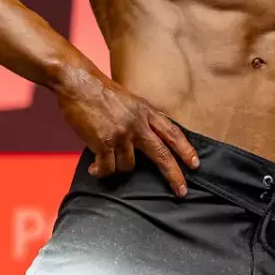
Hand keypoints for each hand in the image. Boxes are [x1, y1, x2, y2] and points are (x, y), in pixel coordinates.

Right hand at [55, 67, 197, 196]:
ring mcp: (121, 134)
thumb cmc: (100, 91)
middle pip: (161, 154)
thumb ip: (141, 118)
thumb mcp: (130, 101)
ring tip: (104, 162)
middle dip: (174, 175)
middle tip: (182, 191)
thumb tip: (148, 138)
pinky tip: (94, 169)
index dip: (185, 149)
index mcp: (146, 112)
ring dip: (117, 167)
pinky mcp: (104, 142)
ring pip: (128, 166)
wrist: (79, 83)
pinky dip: (100, 171)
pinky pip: (108, 168)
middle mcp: (137, 124)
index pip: (172, 133)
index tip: (195, 164)